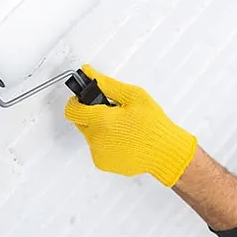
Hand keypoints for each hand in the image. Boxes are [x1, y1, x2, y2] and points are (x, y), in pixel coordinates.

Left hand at [65, 65, 196, 186]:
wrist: (165, 152)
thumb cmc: (153, 125)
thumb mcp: (133, 96)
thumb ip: (106, 84)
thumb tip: (88, 73)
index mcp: (102, 120)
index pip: (72, 109)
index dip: (77, 101)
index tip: (86, 100)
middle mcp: (96, 139)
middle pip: (80, 121)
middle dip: (91, 114)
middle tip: (113, 113)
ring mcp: (98, 152)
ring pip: (89, 135)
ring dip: (100, 129)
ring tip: (122, 128)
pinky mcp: (102, 163)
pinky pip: (97, 148)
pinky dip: (106, 143)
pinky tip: (123, 140)